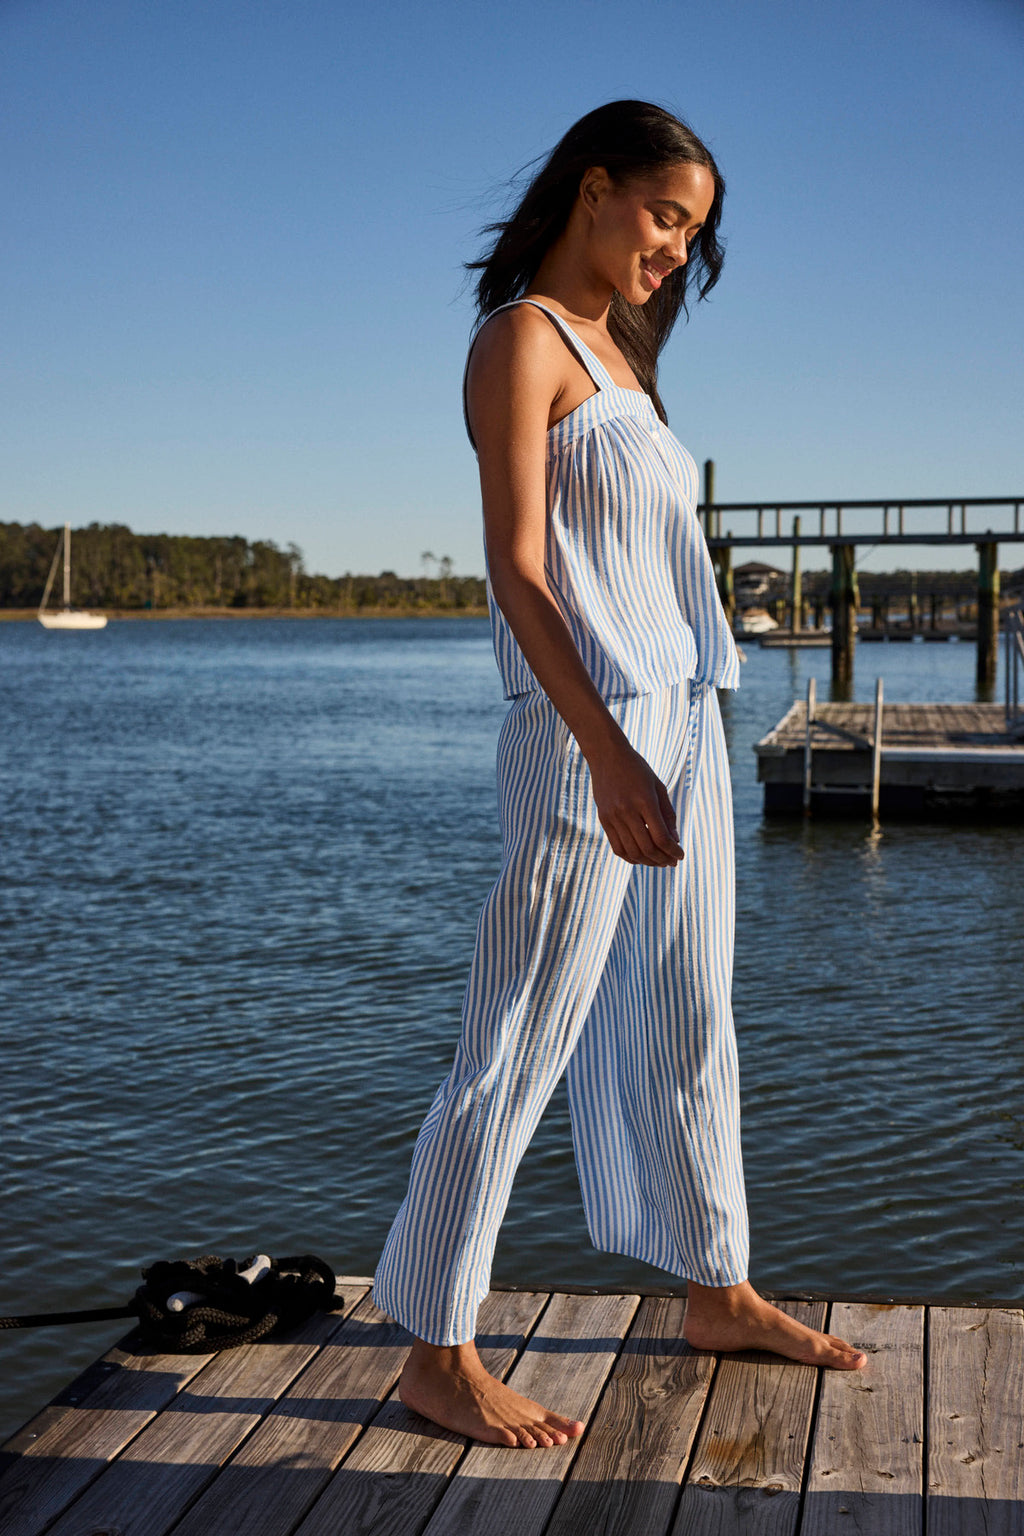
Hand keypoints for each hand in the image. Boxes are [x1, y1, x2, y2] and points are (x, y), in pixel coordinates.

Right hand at [587, 737, 682, 865]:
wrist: (606, 755)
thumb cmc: (637, 769)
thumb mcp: (658, 786)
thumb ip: (667, 813)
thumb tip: (675, 840)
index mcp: (644, 801)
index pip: (661, 837)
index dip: (673, 850)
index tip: (680, 855)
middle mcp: (627, 811)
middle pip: (647, 848)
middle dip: (662, 859)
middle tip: (672, 862)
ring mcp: (613, 817)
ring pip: (632, 852)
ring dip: (648, 861)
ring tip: (659, 861)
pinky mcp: (604, 820)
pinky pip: (617, 848)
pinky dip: (631, 857)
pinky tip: (641, 857)